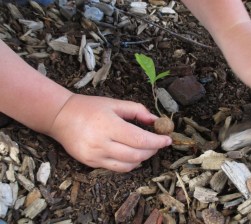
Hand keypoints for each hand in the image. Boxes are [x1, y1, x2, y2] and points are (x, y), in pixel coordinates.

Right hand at [47, 94, 171, 171]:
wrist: (60, 117)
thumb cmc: (89, 107)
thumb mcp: (114, 103)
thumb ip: (137, 110)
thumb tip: (155, 120)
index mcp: (109, 126)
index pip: (140, 140)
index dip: (157, 141)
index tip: (168, 139)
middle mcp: (102, 144)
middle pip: (137, 154)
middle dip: (152, 150)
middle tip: (158, 143)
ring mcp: (95, 156)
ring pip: (128, 165)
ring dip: (142, 158)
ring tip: (146, 149)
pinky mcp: (90, 163)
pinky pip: (116, 168)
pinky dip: (130, 164)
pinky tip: (133, 155)